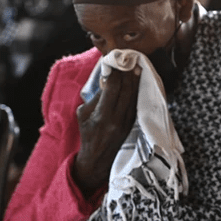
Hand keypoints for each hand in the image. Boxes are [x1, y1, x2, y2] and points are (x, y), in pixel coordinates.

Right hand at [73, 69, 139, 196]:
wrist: (97, 160)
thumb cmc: (87, 134)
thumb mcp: (83, 115)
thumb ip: (95, 98)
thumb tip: (107, 79)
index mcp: (102, 116)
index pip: (112, 89)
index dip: (115, 74)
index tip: (114, 63)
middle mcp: (117, 119)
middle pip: (126, 91)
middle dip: (127, 74)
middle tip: (128, 61)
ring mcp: (127, 122)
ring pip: (134, 97)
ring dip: (135, 81)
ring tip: (136, 67)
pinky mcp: (133, 124)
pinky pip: (136, 104)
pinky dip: (137, 91)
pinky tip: (137, 82)